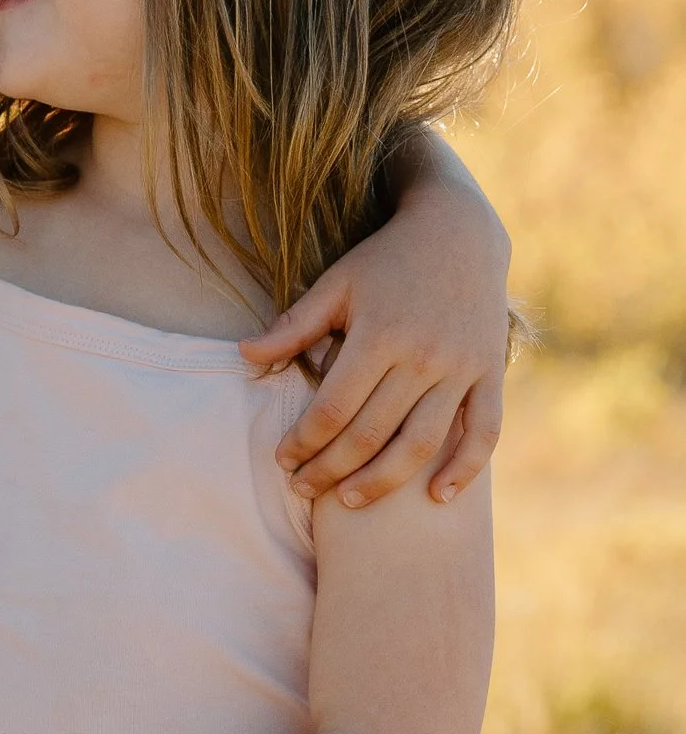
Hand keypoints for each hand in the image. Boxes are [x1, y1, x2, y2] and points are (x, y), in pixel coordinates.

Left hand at [239, 162, 509, 508]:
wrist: (458, 232)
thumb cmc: (385, 260)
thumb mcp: (336, 283)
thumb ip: (294, 326)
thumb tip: (243, 356)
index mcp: (379, 334)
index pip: (332, 408)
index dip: (304, 442)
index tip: (283, 460)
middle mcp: (423, 357)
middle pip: (371, 433)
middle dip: (331, 470)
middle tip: (303, 489)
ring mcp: (461, 368)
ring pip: (422, 443)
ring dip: (385, 481)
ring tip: (350, 501)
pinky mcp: (490, 373)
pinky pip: (484, 431)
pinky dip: (465, 468)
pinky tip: (437, 497)